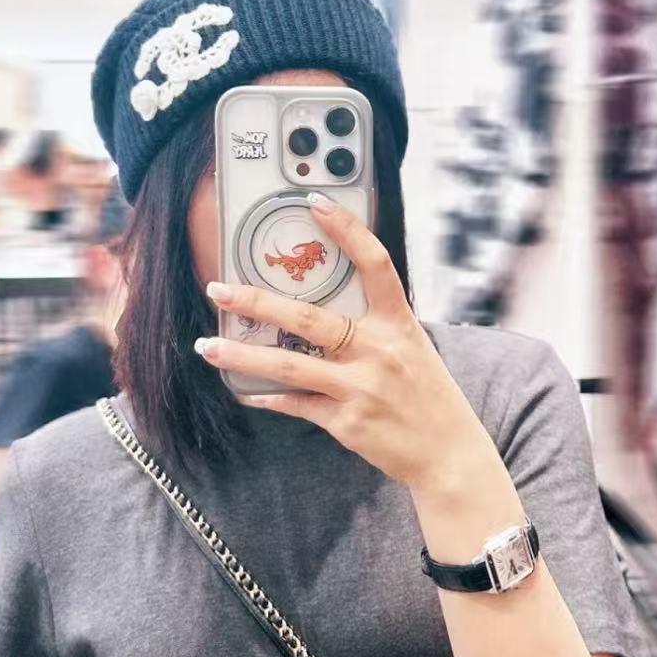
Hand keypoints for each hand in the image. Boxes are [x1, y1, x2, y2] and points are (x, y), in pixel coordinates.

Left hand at [194, 192, 490, 489]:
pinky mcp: (347, 422)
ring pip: (288, 366)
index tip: (315, 202)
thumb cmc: (430, 399)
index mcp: (399, 324)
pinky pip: (297, 404)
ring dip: (241, 357)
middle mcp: (379, 351)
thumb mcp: (414, 350)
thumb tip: (321, 312)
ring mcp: (360, 388)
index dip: (346, 229)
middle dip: (256, 302)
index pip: (374, 263)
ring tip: (207, 347)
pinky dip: (269, 397)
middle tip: (219, 290)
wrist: (449, 454)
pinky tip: (247, 392)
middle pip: (307, 318)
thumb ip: (375, 328)